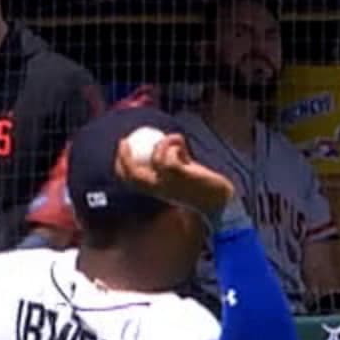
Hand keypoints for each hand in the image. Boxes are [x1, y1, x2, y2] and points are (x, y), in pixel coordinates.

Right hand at [116, 131, 236, 214]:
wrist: (219, 200)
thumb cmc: (201, 186)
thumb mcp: (181, 173)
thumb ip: (171, 163)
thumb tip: (163, 145)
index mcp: (156, 190)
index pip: (129, 180)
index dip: (120, 162)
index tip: (123, 145)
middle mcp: (159, 190)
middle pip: (132, 175)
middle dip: (124, 156)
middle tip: (125, 140)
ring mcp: (169, 183)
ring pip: (156, 157)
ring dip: (164, 142)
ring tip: (174, 138)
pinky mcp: (180, 175)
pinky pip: (171, 155)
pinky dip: (174, 143)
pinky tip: (182, 142)